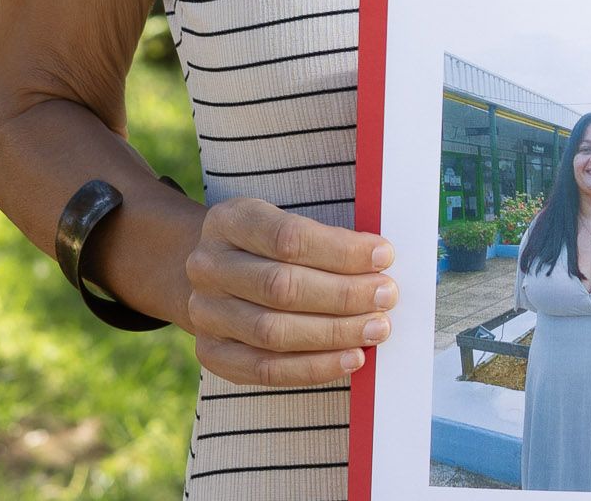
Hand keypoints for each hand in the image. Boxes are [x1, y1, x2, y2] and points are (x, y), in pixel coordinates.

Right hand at [183, 196, 398, 385]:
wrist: (217, 276)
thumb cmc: (268, 248)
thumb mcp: (284, 223)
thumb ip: (325, 239)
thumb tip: (379, 262)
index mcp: (229, 220)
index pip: (288, 237)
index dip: (341, 250)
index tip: (383, 256)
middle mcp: (208, 266)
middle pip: (282, 286)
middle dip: (344, 294)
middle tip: (385, 295)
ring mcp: (205, 312)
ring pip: (274, 332)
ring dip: (335, 333)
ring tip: (376, 328)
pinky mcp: (212, 353)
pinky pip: (267, 369)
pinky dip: (315, 367)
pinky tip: (351, 358)